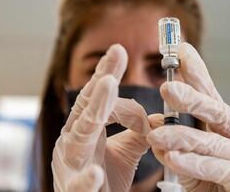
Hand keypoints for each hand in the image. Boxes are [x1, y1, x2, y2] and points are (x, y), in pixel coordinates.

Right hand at [52, 44, 160, 191]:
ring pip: (79, 136)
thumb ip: (138, 133)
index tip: (119, 50)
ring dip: (94, 112)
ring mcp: (71, 166)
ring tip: (108, 86)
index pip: (96, 98)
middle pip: (86, 109)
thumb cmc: (105, 181)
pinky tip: (96, 172)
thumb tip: (158, 116)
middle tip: (116, 58)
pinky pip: (79, 184)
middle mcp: (73, 143)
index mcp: (85, 130)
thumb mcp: (125, 153)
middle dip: (101, 85)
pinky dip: (87, 178)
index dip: (106, 74)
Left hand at [147, 43, 229, 191]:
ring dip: (182, 136)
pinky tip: (173, 157)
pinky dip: (192, 163)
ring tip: (157, 135)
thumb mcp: (193, 160)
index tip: (182, 51)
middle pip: (217, 111)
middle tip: (168, 86)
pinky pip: (215, 169)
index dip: (197, 73)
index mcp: (228, 127)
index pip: (212, 96)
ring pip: (212, 141)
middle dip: (193, 97)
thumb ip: (177, 142)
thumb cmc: (216, 185)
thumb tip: (154, 122)